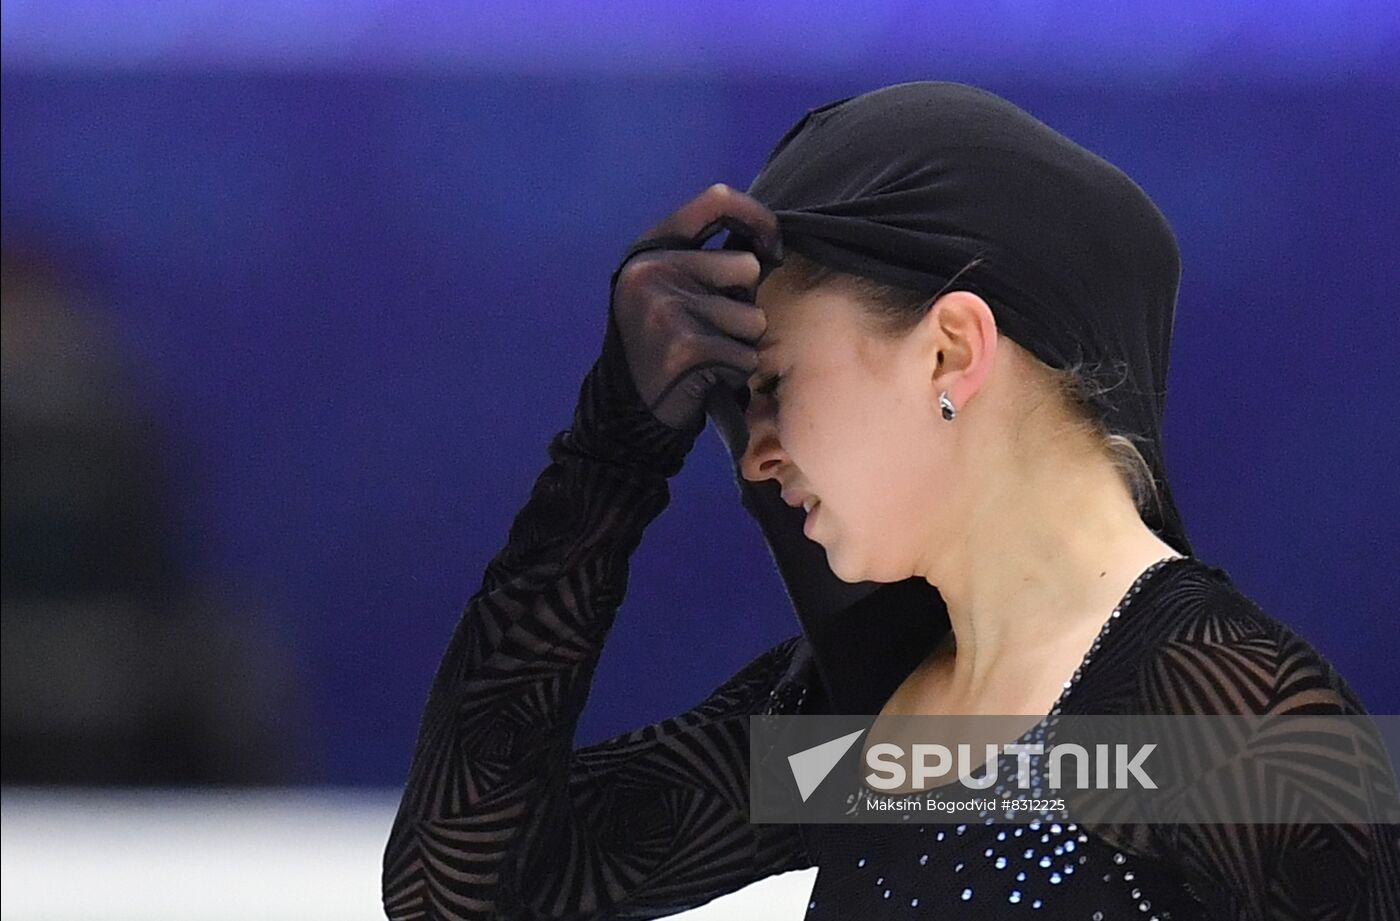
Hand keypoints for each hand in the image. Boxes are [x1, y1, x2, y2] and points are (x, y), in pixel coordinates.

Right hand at [609, 183, 783, 432]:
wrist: (627, 409)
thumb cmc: (658, 343)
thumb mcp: (666, 287)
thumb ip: (704, 260)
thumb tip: (769, 247)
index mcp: (651, 248)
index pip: (717, 201)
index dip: (757, 217)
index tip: (772, 245)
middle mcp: (654, 271)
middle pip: (747, 268)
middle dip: (742, 304)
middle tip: (709, 327)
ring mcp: (668, 308)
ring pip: (753, 318)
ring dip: (740, 343)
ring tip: (705, 355)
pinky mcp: (686, 347)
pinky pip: (745, 355)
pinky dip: (734, 372)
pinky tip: (704, 376)